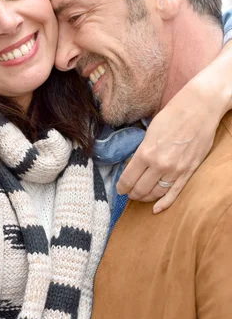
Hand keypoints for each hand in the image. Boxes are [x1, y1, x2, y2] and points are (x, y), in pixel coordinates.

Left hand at [117, 50, 231, 212]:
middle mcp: (160, 165)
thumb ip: (143, 151)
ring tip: (140, 195)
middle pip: (140, 190)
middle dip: (132, 193)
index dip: (121, 187)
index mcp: (146, 153)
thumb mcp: (149, 132)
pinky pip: (175, 193)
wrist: (199, 109)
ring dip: (146, 197)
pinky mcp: (189, 172)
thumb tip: (135, 165)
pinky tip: (156, 209)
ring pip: (156, 194)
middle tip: (129, 192)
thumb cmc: (172, 115)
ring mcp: (176, 170)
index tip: (119, 188)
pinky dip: (164, 204)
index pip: (128, 178)